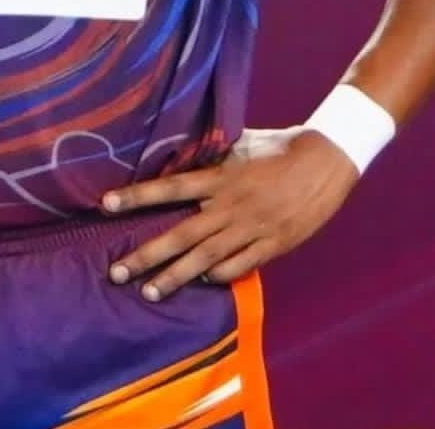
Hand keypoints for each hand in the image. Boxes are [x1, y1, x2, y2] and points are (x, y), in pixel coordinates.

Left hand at [102, 126, 359, 300]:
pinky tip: (202, 282)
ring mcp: (252, 228)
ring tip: (149, 291)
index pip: (171, 188)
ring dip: (175, 276)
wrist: (327, 160)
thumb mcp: (242, 144)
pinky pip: (240, 265)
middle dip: (147, 255)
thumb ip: (213, 155)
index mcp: (222, 176)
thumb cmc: (281, 146)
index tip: (107, 204)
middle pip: (182, 234)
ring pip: (206, 257)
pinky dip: (220, 275)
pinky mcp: (273, 244)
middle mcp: (231, 205)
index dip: (138, 196)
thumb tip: (183, 152)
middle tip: (116, 272)